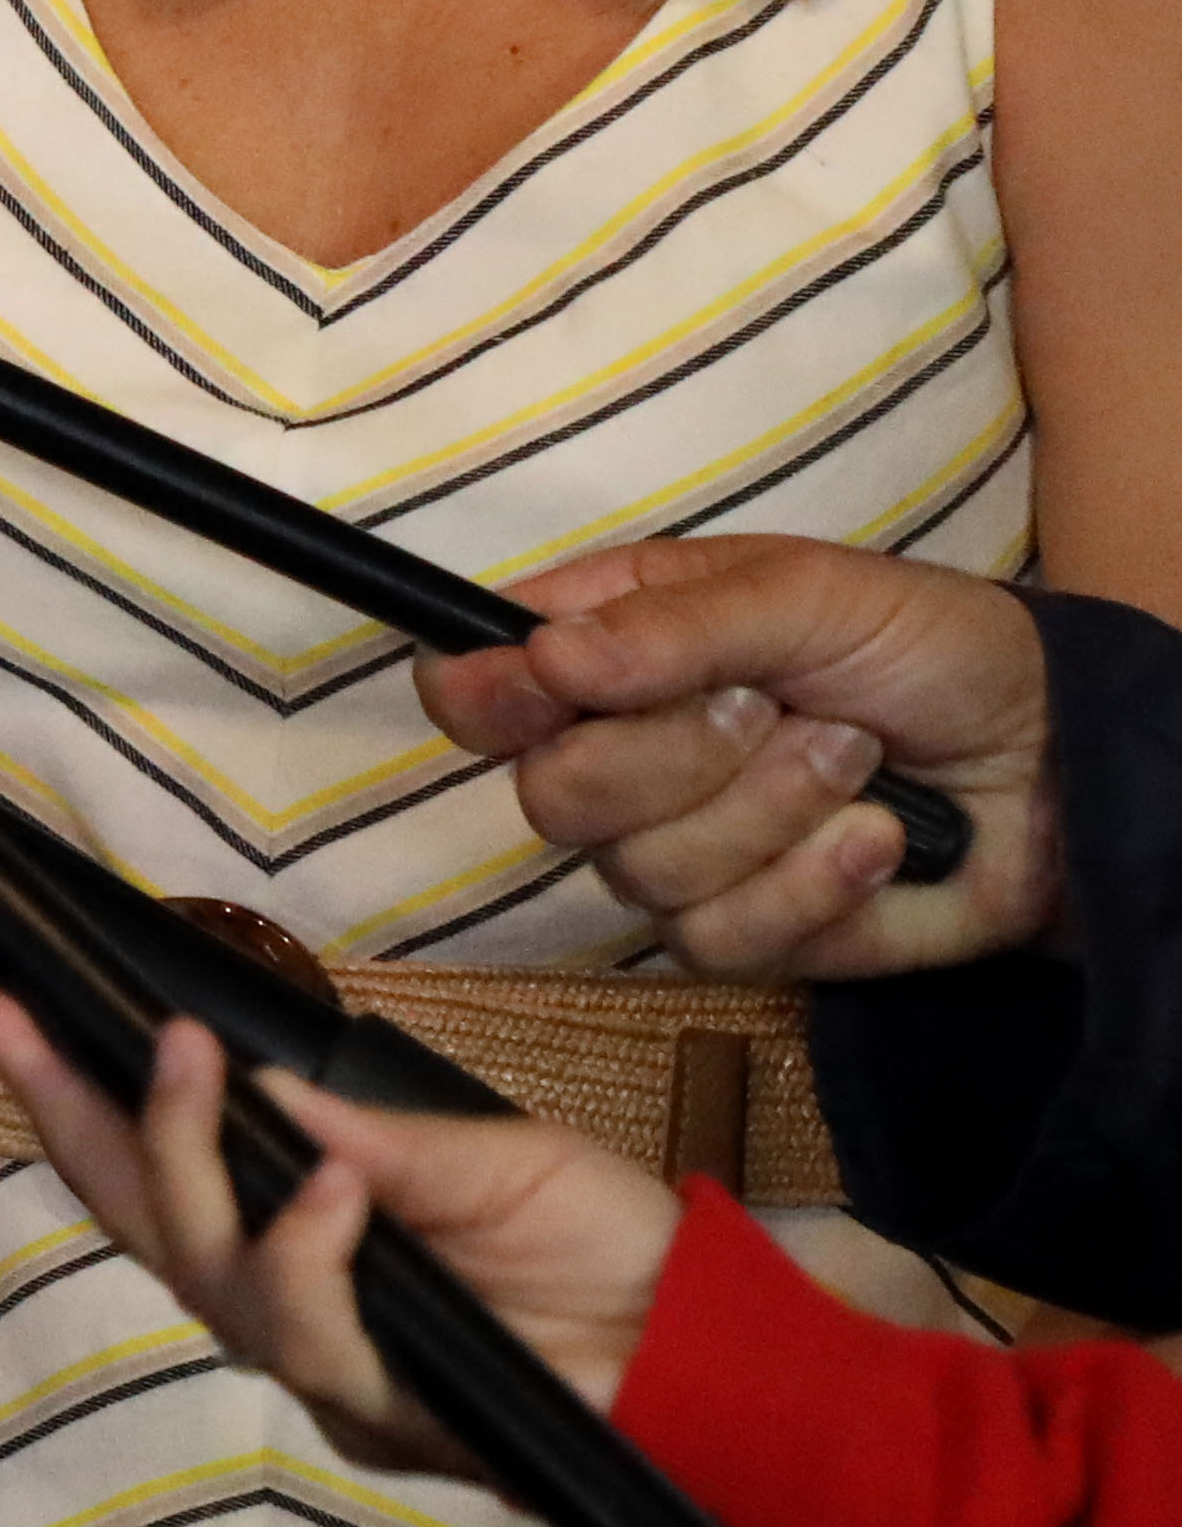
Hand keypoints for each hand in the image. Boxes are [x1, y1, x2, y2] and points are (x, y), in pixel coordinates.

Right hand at [0, 994, 672, 1480]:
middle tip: (17, 1021)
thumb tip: (244, 1071)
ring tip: (199, 1072)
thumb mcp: (481, 1149)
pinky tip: (334, 1191)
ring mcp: (331, 1364)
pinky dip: (310, 1253)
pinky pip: (313, 1339)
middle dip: (69, 1118)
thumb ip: (368, 1131)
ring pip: (208, 1280)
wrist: (708, 1342)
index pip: (154, 1165)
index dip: (68, 1095)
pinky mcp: (387, 1412)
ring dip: (190, 1165)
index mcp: (298, 1224)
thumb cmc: (601, 1242)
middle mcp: (290, 1298)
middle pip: (142, 1222)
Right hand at [416, 537, 1058, 976]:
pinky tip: (878, 840)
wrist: (1056, 764)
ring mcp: (676, 856)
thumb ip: (668, 624)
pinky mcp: (745, 937)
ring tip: (858, 760)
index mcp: (607, 654)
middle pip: (546, 794)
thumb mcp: (804, 593)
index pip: (474, 688)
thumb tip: (541, 660)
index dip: (486, 697)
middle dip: (672, 756)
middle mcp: (620, 758)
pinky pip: (721, 938)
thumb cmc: (925, 649)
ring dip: (770, 810)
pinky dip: (815, 884)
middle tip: (767, 707)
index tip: (546, 691)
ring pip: (641, 871)